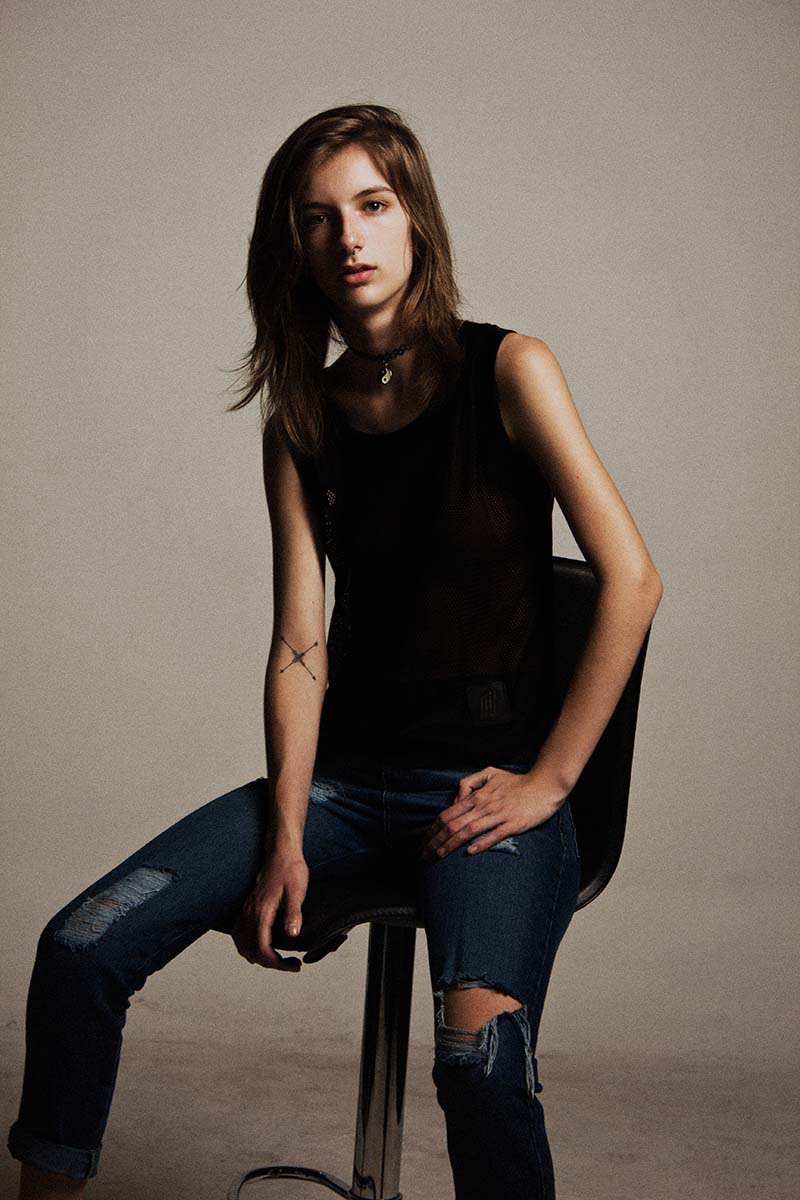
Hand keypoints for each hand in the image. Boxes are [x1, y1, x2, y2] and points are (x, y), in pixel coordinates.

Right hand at [231, 847, 308, 970]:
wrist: (281, 852)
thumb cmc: (291, 869)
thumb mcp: (297, 891)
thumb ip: (294, 913)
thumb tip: (292, 935)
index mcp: (262, 912)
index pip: (262, 949)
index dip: (277, 964)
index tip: (295, 965)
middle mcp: (250, 913)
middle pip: (251, 951)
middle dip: (269, 963)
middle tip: (291, 964)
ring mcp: (247, 910)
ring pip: (242, 944)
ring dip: (257, 956)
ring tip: (278, 959)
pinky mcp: (248, 907)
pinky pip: (240, 933)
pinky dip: (248, 946)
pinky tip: (262, 945)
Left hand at [420, 765, 565, 859]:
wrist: (544, 786)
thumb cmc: (517, 782)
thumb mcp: (490, 773)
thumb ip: (471, 782)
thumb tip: (457, 799)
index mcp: (477, 796)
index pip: (448, 813)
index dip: (433, 829)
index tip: (424, 841)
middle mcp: (484, 806)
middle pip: (454, 824)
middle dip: (436, 840)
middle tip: (424, 854)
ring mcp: (498, 815)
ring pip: (469, 831)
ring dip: (451, 844)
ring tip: (439, 856)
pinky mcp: (513, 824)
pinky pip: (494, 835)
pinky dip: (480, 843)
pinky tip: (469, 852)